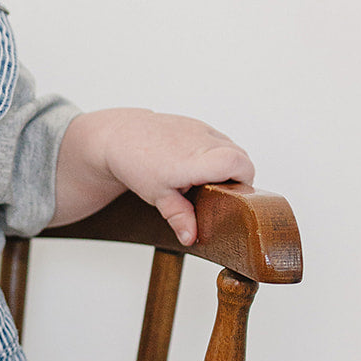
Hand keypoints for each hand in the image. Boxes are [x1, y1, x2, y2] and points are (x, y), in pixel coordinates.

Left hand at [56, 109, 254, 244]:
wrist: (118, 136)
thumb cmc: (135, 164)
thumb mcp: (157, 196)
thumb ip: (179, 217)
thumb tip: (191, 238)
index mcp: (194, 161)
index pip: (239, 165)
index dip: (242, 182)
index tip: (230, 195)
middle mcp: (201, 140)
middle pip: (241, 158)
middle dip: (236, 177)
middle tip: (216, 193)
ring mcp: (200, 128)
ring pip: (232, 147)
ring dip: (226, 164)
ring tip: (204, 179)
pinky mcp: (197, 123)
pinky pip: (218, 138)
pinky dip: (215, 152)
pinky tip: (196, 165)